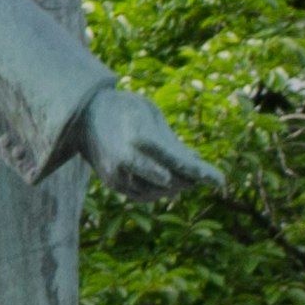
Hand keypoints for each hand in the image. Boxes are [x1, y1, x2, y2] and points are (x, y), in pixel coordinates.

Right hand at [77, 73, 218, 203]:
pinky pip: (143, 196)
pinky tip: (170, 182)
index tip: (220, 180)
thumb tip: (197, 161)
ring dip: (177, 187)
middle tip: (210, 177)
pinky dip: (159, 191)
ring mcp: (118, 175)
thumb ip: (172, 141)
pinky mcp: (113, 184)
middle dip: (191, 180)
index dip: (201, 173)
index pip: (177, 162)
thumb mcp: (152, 115)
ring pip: (158, 192)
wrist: (83, 116)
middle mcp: (127, 161)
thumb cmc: (124, 109)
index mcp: (139, 138)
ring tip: (191, 179)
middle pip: (170, 180)